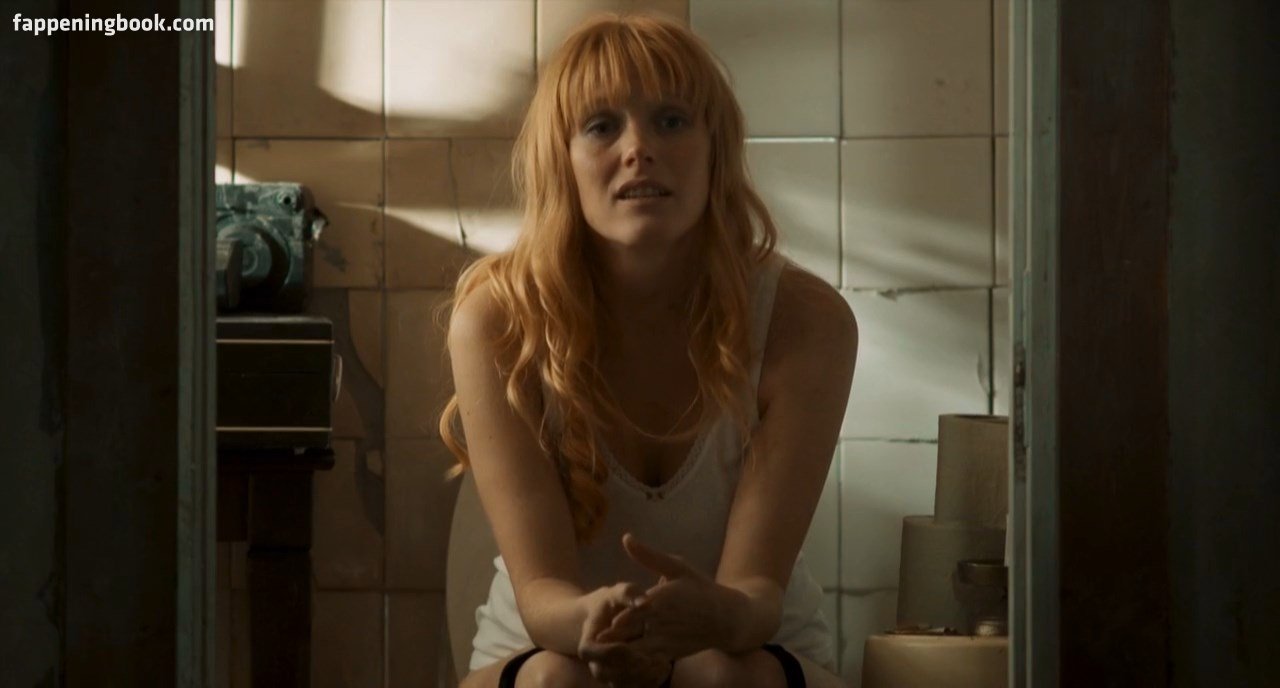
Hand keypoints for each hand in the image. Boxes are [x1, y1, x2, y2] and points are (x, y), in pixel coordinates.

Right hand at [577, 583, 672, 687]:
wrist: (610, 619)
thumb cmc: (614, 604)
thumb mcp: (618, 593)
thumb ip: (629, 594)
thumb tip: (645, 602)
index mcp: (588, 644)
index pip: (595, 653)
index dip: (615, 652)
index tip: (635, 645)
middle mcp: (595, 664)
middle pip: (608, 674)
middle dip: (632, 667)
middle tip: (654, 657)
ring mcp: (608, 676)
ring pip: (622, 685)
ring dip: (643, 677)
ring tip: (663, 662)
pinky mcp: (622, 682)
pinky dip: (650, 682)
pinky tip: (666, 667)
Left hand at [596, 533, 728, 660]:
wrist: (726, 618)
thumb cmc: (699, 588)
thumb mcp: (677, 566)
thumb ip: (648, 556)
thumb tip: (626, 538)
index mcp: (664, 598)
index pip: (639, 611)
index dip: (622, 620)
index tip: (604, 624)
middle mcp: (664, 621)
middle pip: (635, 634)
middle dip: (614, 640)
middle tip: (591, 645)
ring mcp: (668, 640)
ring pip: (640, 651)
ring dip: (621, 654)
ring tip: (601, 656)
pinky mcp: (670, 653)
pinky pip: (648, 661)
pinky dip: (633, 663)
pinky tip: (618, 665)